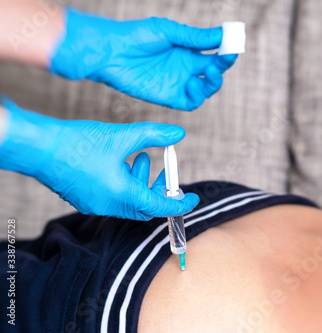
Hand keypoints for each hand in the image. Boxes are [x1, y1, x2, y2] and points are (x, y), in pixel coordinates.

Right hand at [0, 97, 198, 219]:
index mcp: (121, 194)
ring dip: (140, 182)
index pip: (159, 206)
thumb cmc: (77, 142)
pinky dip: (125, 184)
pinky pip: (113, 198)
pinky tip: (121, 162)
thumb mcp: (122, 135)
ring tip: (141, 157)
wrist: (38, 148)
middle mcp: (108, 205)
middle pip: (145, 206)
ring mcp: (95, 205)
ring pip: (129, 201)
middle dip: (158, 190)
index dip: (179, 203)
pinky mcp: (85, 199)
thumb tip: (178, 134)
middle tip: (165, 172)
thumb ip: (153, 135)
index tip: (193, 199)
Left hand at [49, 8, 237, 110]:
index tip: (234, 47)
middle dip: (222, 67)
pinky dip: (197, 96)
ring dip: (213, 82)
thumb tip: (222, 35)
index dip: (226, 52)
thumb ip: (195, 37)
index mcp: (188, 50)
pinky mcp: (170, 97)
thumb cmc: (136, 37)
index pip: (214, 53)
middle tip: (224, 60)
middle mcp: (186, 67)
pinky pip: (191, 102)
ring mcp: (179, 83)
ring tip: (208, 72)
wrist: (111, 53)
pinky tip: (191, 84)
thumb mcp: (169, 32)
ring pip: (206, 89)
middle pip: (214, 72)